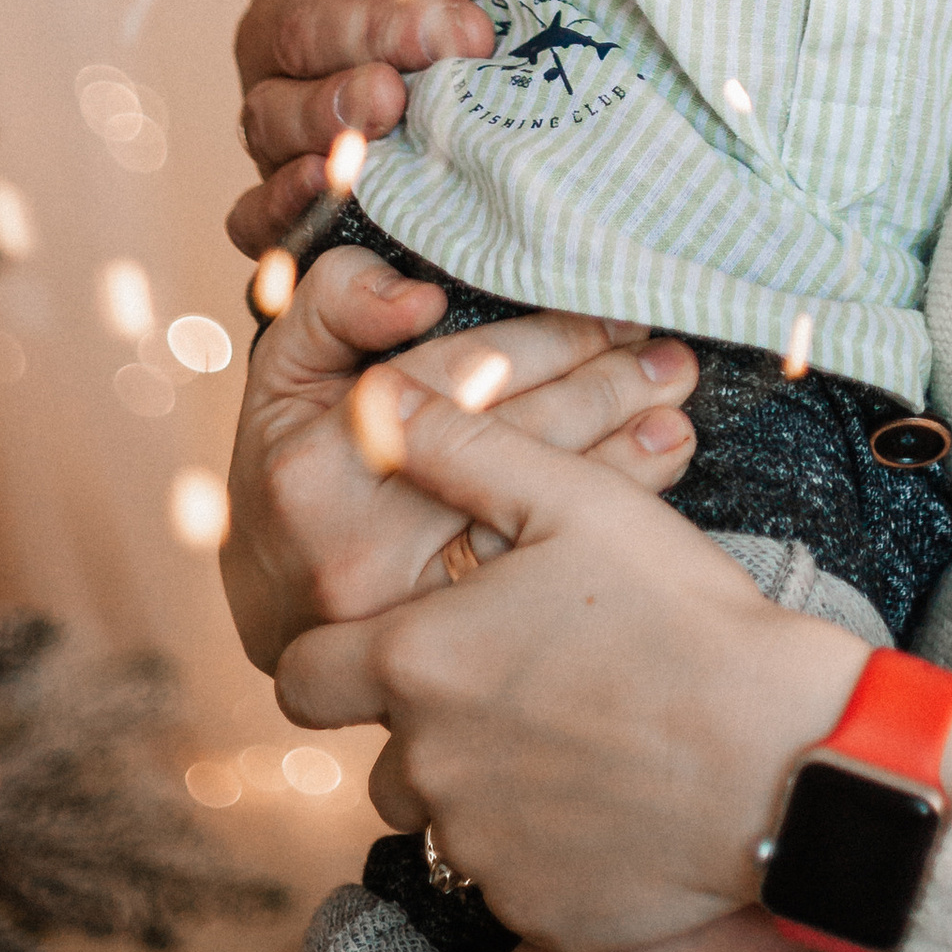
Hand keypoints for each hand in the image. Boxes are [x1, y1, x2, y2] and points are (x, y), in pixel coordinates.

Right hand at [222, 240, 699, 670]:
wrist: (275, 606)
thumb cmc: (292, 464)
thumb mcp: (288, 369)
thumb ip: (335, 304)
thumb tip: (420, 298)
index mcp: (316, 464)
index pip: (459, 382)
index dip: (546, 340)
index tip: (614, 313)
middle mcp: (359, 547)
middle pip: (511, 445)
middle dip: (602, 387)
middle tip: (670, 356)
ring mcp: (406, 614)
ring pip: (537, 515)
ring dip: (623, 452)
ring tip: (675, 404)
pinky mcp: (448, 653)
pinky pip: (544, 573)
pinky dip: (609, 514)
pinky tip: (658, 468)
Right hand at [227, 0, 496, 256]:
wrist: (486, 105)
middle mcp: (269, 33)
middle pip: (301, 25)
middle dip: (385, 29)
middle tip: (464, 38)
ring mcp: (266, 116)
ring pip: (271, 111)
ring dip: (332, 108)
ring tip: (394, 104)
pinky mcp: (273, 199)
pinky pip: (253, 210)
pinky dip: (284, 200)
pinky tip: (331, 182)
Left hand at [277, 358, 951, 951]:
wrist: (780, 758)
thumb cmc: (680, 614)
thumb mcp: (577, 502)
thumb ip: (462, 448)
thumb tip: (375, 401)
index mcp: (418, 664)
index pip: (302, 675)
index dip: (336, 654)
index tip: (394, 639)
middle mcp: (426, 766)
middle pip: (376, 750)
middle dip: (418, 719)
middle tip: (509, 679)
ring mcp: (476, 849)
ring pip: (439, 813)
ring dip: (476, 780)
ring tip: (568, 729)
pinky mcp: (529, 910)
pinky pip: (506, 873)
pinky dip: (539, 839)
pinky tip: (607, 789)